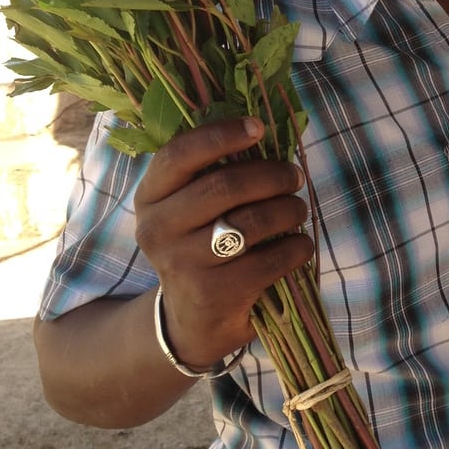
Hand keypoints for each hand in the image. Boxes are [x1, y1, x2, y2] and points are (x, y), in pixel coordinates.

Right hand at [134, 115, 312, 369]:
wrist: (191, 321)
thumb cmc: (202, 246)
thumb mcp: (190, 209)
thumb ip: (214, 172)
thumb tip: (263, 127)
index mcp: (150, 198)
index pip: (179, 154)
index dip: (221, 135)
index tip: (258, 127)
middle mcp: (158, 229)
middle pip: (224, 186)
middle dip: (272, 176)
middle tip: (295, 176)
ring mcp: (183, 264)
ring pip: (251, 222)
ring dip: (288, 210)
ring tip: (298, 210)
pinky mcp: (214, 294)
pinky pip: (270, 259)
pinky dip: (296, 248)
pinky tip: (298, 246)